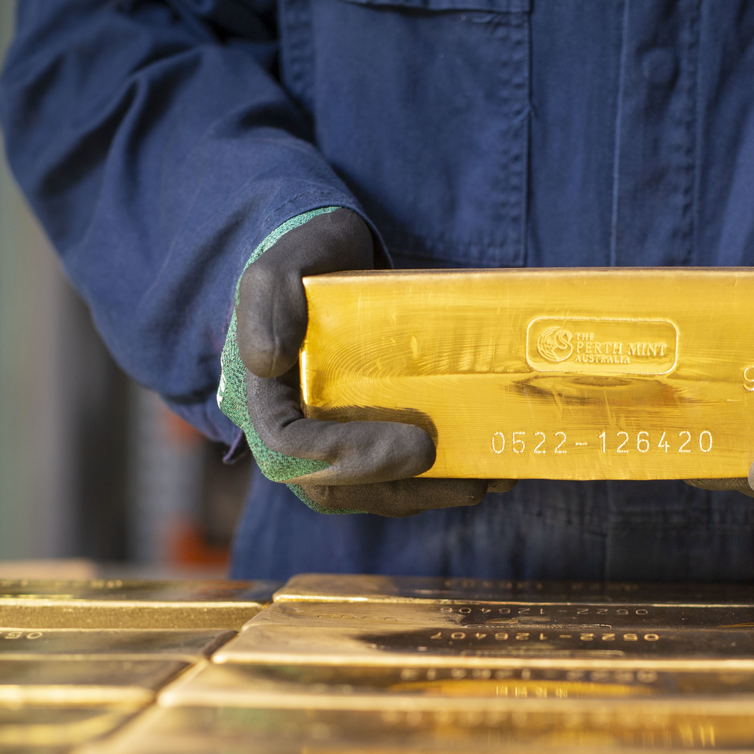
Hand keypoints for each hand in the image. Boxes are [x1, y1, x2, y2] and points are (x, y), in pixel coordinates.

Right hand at [225, 208, 513, 515]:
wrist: (339, 260)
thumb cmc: (309, 259)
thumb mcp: (283, 261)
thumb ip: (268, 298)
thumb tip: (268, 360)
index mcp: (264, 396)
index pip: (290, 446)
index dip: (349, 457)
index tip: (417, 445)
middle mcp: (293, 434)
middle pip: (334, 486)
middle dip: (397, 486)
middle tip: (458, 472)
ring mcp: (333, 444)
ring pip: (371, 492)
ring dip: (427, 494)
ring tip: (483, 481)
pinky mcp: (369, 443)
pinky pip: (398, 480)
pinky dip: (440, 483)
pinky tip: (489, 473)